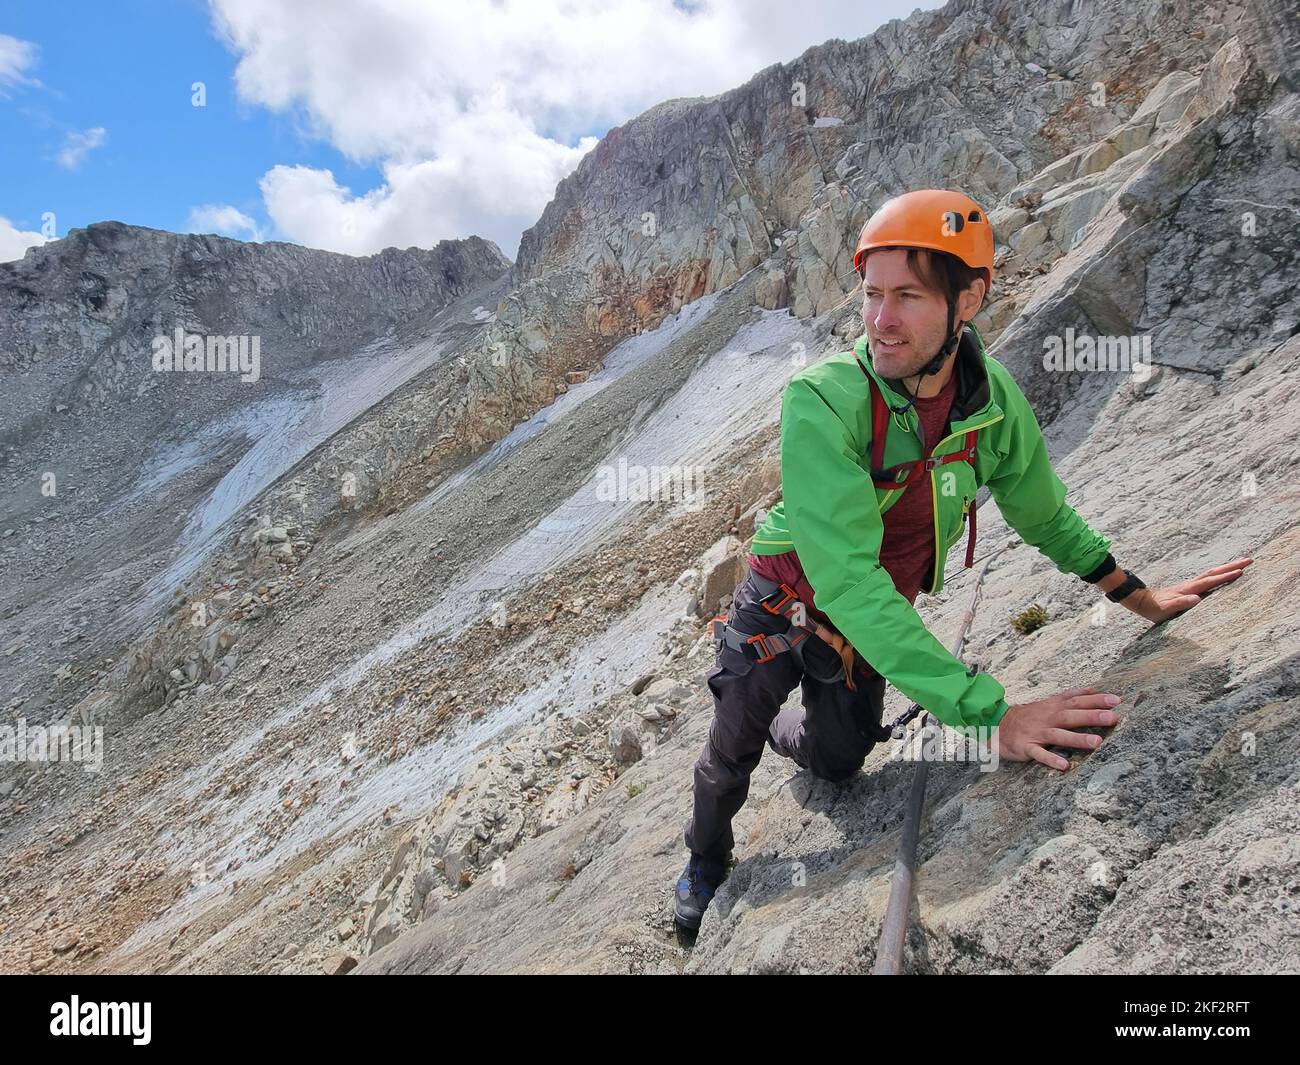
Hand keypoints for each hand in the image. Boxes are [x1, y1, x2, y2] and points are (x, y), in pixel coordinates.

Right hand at [994, 686, 1120, 771]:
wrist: (997, 724)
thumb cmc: (1029, 715)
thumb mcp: (1049, 702)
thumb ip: (1070, 696)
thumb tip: (1094, 689)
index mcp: (1053, 707)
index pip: (1076, 700)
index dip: (1096, 700)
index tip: (1116, 700)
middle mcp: (1047, 718)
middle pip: (1070, 716)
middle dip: (1091, 716)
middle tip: (1113, 717)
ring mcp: (1037, 733)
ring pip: (1058, 735)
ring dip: (1076, 738)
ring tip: (1096, 742)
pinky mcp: (1026, 747)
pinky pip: (1039, 754)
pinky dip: (1051, 759)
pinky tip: (1064, 765)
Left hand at [1123, 557, 1252, 623]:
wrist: (1142, 602)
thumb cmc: (1155, 609)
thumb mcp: (1166, 609)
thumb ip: (1181, 603)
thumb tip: (1197, 599)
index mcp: (1189, 589)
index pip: (1211, 581)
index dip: (1226, 577)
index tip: (1241, 571)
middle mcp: (1191, 584)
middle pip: (1215, 572)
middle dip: (1232, 566)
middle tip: (1250, 560)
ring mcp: (1190, 585)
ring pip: (1212, 573)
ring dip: (1227, 567)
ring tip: (1242, 563)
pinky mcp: (1189, 588)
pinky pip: (1208, 578)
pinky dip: (1218, 574)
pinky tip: (1223, 574)